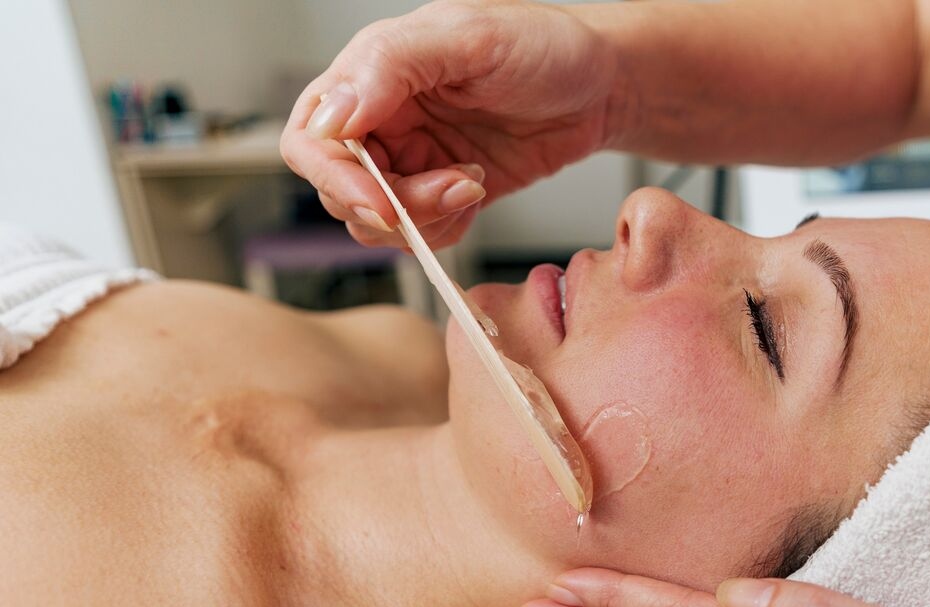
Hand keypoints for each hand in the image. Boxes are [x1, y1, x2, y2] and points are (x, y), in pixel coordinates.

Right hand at [280, 0, 622, 249]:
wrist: (604, 86)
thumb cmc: (546, 46)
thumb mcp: (472, 37)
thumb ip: (393, 64)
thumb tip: (333, 114)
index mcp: (371, 74)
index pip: (312, 139)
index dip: (336, 178)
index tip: (381, 202)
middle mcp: (382, 119)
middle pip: (340, 191)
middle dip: (392, 206)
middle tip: (452, 189)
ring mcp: (411, 159)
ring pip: (376, 222)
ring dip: (424, 217)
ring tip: (472, 182)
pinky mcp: (443, 192)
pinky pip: (419, 233)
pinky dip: (444, 229)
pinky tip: (477, 191)